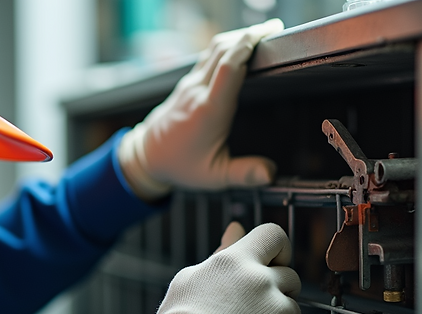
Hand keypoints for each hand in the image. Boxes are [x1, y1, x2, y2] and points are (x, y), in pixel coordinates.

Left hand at [118, 19, 283, 200]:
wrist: (146, 157)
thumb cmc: (179, 166)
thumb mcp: (213, 177)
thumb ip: (243, 174)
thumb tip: (269, 174)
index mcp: (207, 111)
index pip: (228, 68)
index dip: (247, 47)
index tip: (268, 36)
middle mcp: (197, 92)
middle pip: (222, 50)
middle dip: (249, 35)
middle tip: (274, 28)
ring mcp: (190, 85)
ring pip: (213, 49)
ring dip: (237, 37)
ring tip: (262, 33)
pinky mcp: (187, 83)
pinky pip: (208, 57)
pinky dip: (227, 46)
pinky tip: (240, 47)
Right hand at [128, 223, 312, 313]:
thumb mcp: (190, 279)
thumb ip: (220, 252)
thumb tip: (237, 227)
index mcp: (235, 261)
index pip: (273, 236)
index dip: (277, 249)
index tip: (269, 264)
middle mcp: (260, 281)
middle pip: (289, 276)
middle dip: (276, 291)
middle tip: (249, 311)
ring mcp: (276, 310)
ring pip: (295, 307)